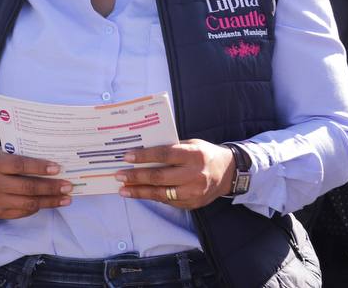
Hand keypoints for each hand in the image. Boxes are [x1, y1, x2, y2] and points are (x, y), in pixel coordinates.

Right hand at [0, 149, 71, 219]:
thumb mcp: (2, 151)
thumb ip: (21, 155)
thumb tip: (51, 161)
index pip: (20, 166)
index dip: (39, 167)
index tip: (57, 168)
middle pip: (27, 187)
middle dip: (50, 188)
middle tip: (68, 186)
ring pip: (27, 203)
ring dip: (49, 201)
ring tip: (65, 198)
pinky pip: (22, 212)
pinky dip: (37, 207)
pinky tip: (49, 203)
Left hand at [116, 139, 235, 209]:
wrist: (228, 173)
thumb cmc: (205, 154)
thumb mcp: (191, 144)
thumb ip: (172, 149)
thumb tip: (143, 151)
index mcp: (194, 155)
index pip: (165, 155)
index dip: (144, 156)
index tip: (127, 156)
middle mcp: (195, 174)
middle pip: (160, 177)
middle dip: (137, 177)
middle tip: (120, 175)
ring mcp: (194, 192)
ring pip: (161, 194)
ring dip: (139, 192)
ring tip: (124, 190)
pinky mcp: (192, 203)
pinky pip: (168, 201)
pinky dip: (152, 197)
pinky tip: (139, 194)